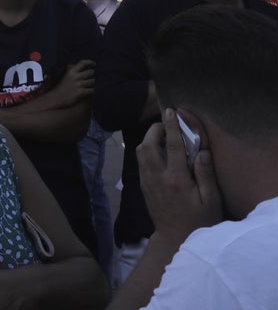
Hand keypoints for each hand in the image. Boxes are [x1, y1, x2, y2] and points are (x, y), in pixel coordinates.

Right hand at [48, 60, 94, 108]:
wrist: (55, 98)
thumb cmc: (61, 87)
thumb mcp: (65, 76)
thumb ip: (73, 72)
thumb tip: (83, 69)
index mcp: (71, 71)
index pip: (83, 63)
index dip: (90, 62)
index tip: (94, 64)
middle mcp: (75, 76)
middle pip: (91, 72)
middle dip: (93, 75)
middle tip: (93, 78)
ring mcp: (78, 84)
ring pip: (93, 81)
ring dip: (94, 83)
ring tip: (92, 85)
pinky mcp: (81, 92)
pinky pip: (92, 90)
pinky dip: (93, 91)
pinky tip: (91, 91)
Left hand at [137, 108, 222, 245]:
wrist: (176, 238)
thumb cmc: (199, 220)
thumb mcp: (211, 199)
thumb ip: (205, 174)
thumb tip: (202, 151)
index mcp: (176, 179)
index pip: (172, 146)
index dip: (171, 126)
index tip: (171, 111)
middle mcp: (157, 177)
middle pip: (147, 144)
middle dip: (154, 129)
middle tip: (165, 123)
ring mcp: (147, 182)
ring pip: (139, 152)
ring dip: (147, 139)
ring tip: (160, 134)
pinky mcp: (143, 186)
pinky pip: (139, 162)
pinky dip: (145, 150)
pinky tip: (155, 150)